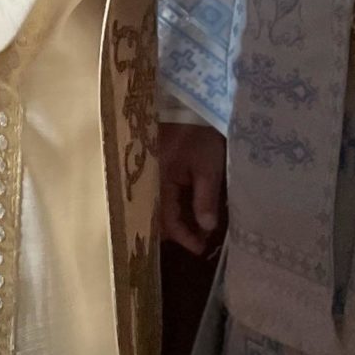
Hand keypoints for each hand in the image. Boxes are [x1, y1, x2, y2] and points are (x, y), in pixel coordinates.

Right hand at [159, 122, 227, 254]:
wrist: (186, 106)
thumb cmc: (199, 134)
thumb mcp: (208, 167)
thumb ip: (205, 199)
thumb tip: (207, 228)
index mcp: (157, 180)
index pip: (167, 219)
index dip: (185, 237)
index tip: (201, 248)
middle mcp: (147, 180)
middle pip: (156, 217)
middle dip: (177, 231)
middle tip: (199, 238)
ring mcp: (147, 174)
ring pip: (157, 207)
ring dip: (175, 219)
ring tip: (196, 226)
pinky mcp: (151, 168)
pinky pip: (158, 194)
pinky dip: (172, 205)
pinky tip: (186, 208)